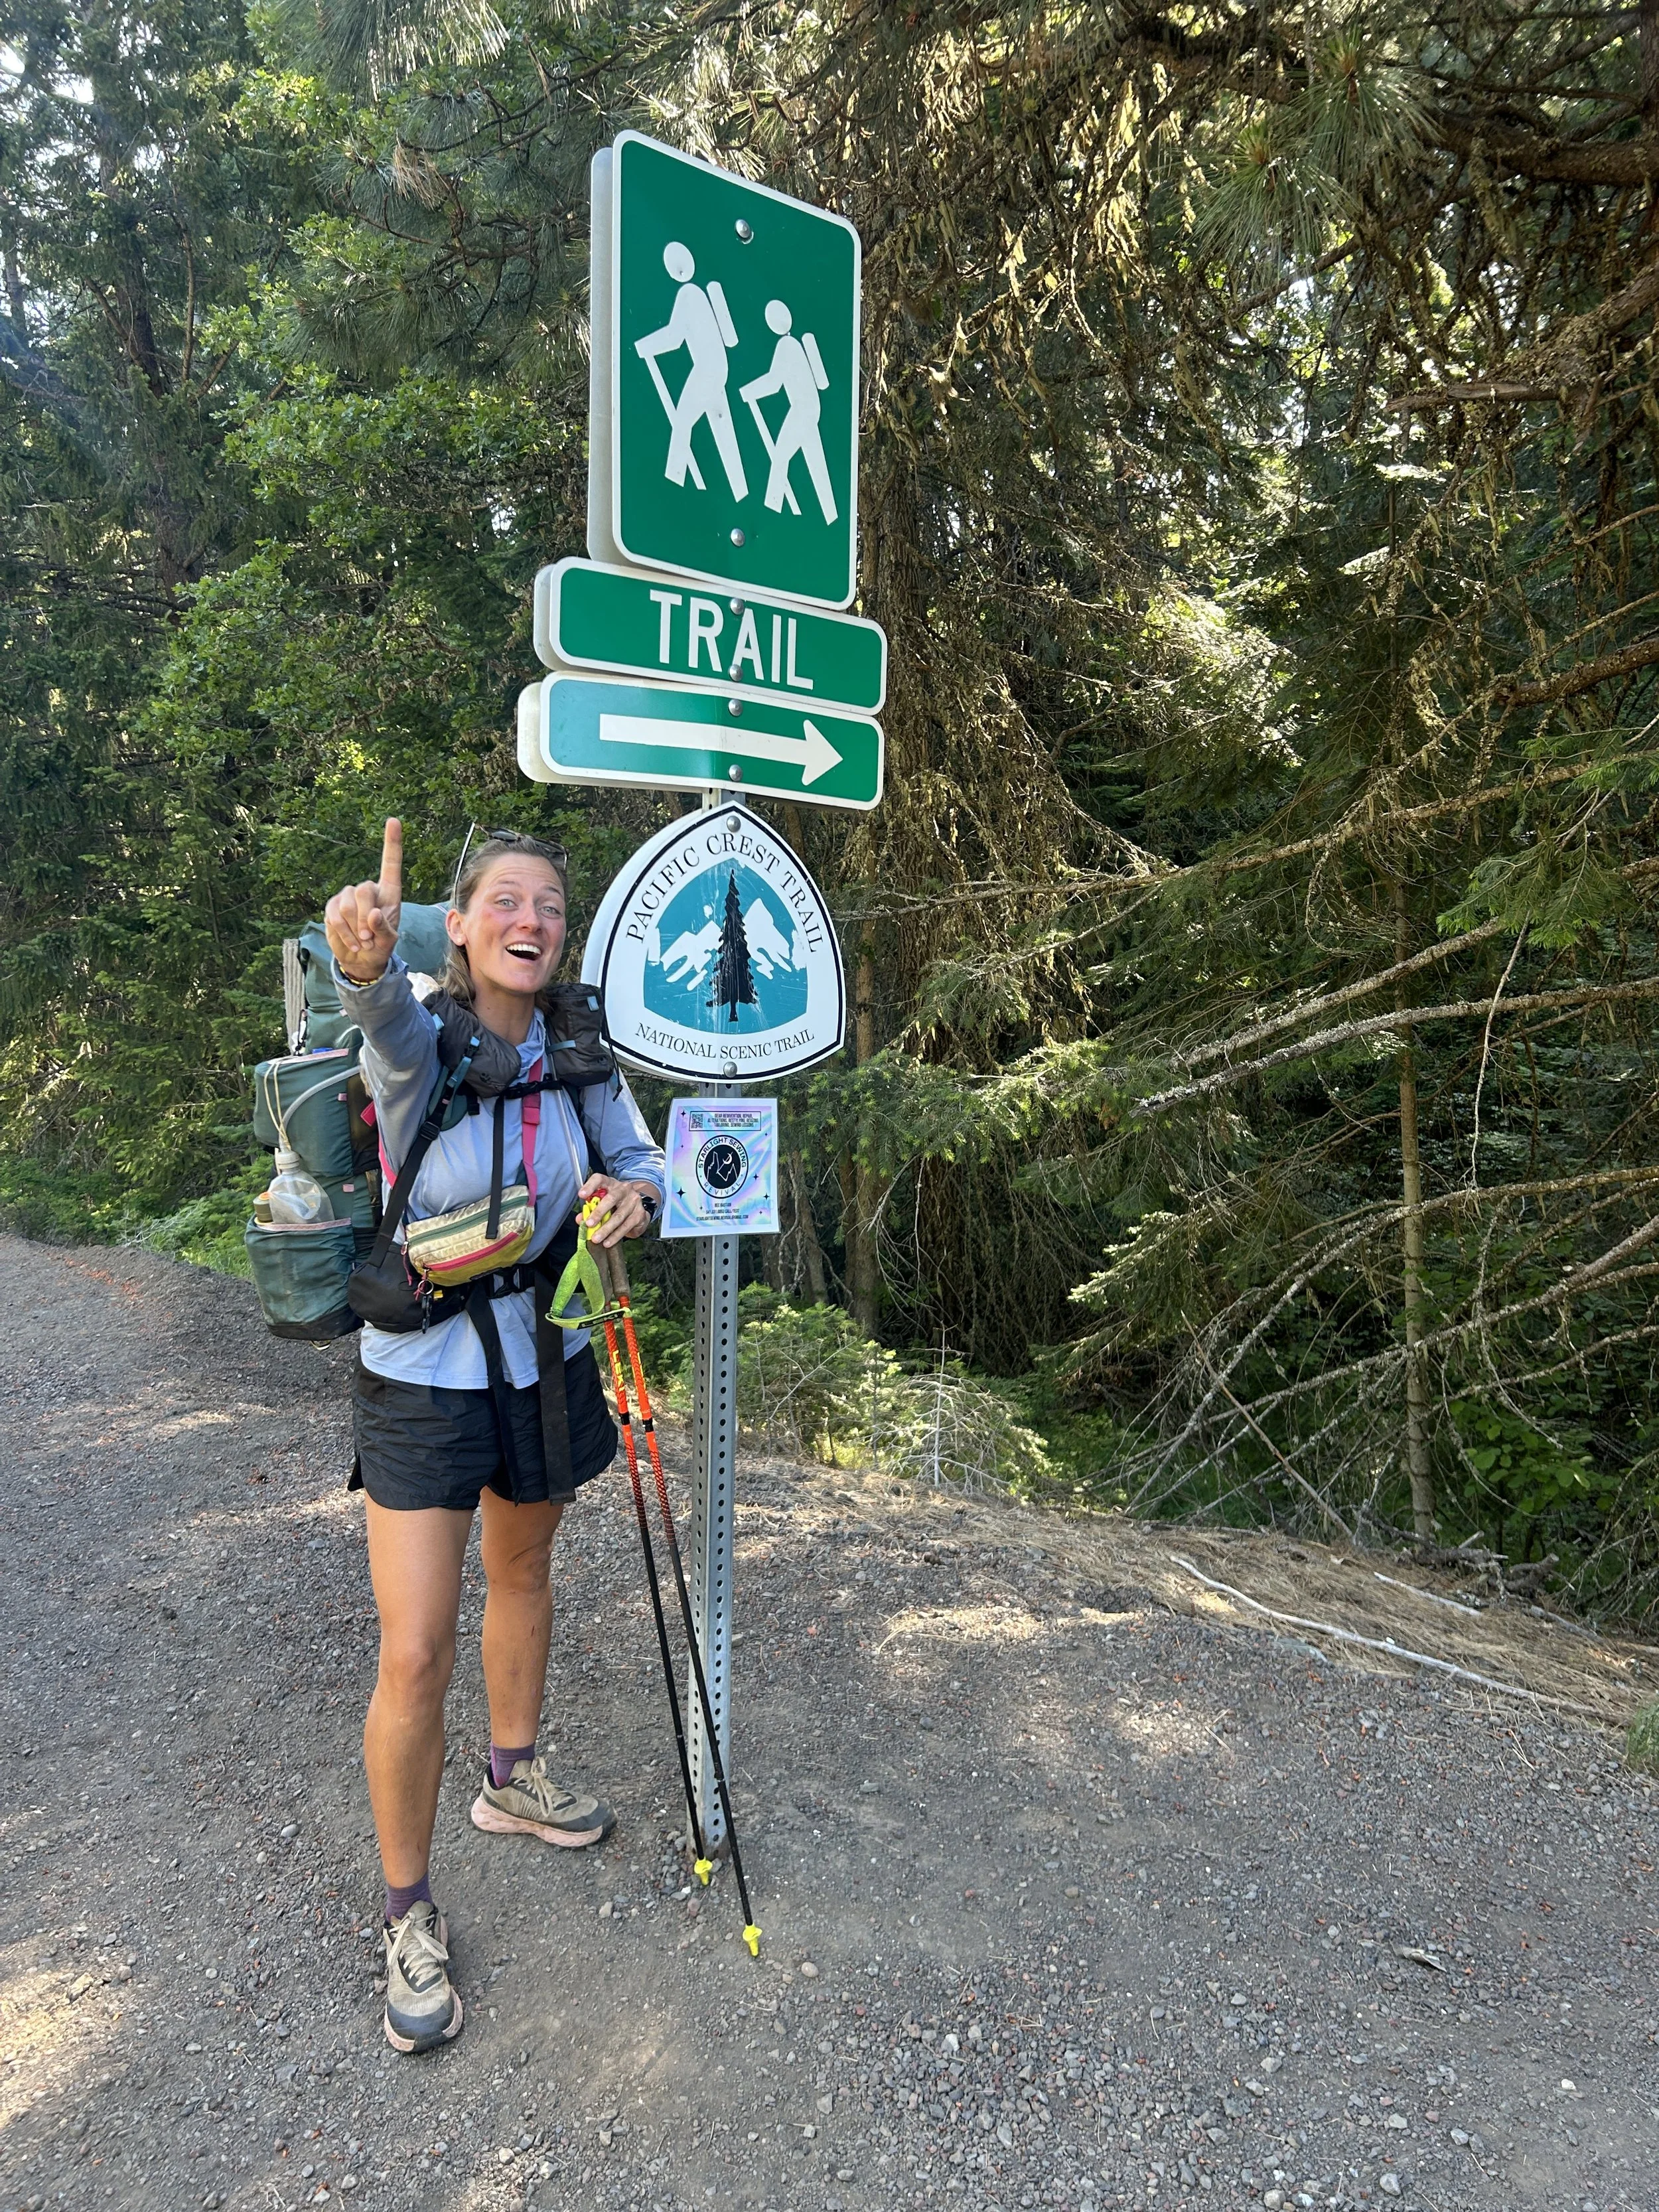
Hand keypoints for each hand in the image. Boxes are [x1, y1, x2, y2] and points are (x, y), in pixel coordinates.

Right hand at [324, 819, 402, 983]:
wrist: (361, 960)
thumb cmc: (381, 946)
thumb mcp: (389, 941)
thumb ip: (385, 928)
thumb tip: (373, 914)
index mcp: (389, 892)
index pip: (390, 863)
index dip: (392, 842)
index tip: (393, 820)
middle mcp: (367, 889)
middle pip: (363, 890)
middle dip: (365, 916)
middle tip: (370, 938)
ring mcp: (347, 897)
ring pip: (347, 904)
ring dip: (355, 928)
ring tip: (364, 941)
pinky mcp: (332, 907)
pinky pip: (334, 916)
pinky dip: (344, 933)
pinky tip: (353, 943)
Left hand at [578, 1175, 653, 1247]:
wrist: (637, 1209)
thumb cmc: (615, 1204)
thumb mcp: (602, 1203)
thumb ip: (590, 1209)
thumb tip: (580, 1219)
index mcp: (610, 1183)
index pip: (599, 1179)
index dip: (590, 1186)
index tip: (581, 1195)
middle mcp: (623, 1189)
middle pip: (611, 1199)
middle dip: (598, 1213)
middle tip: (589, 1224)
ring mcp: (633, 1201)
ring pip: (618, 1216)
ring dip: (606, 1229)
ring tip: (596, 1238)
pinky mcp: (640, 1213)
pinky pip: (626, 1226)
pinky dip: (615, 1235)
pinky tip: (608, 1241)